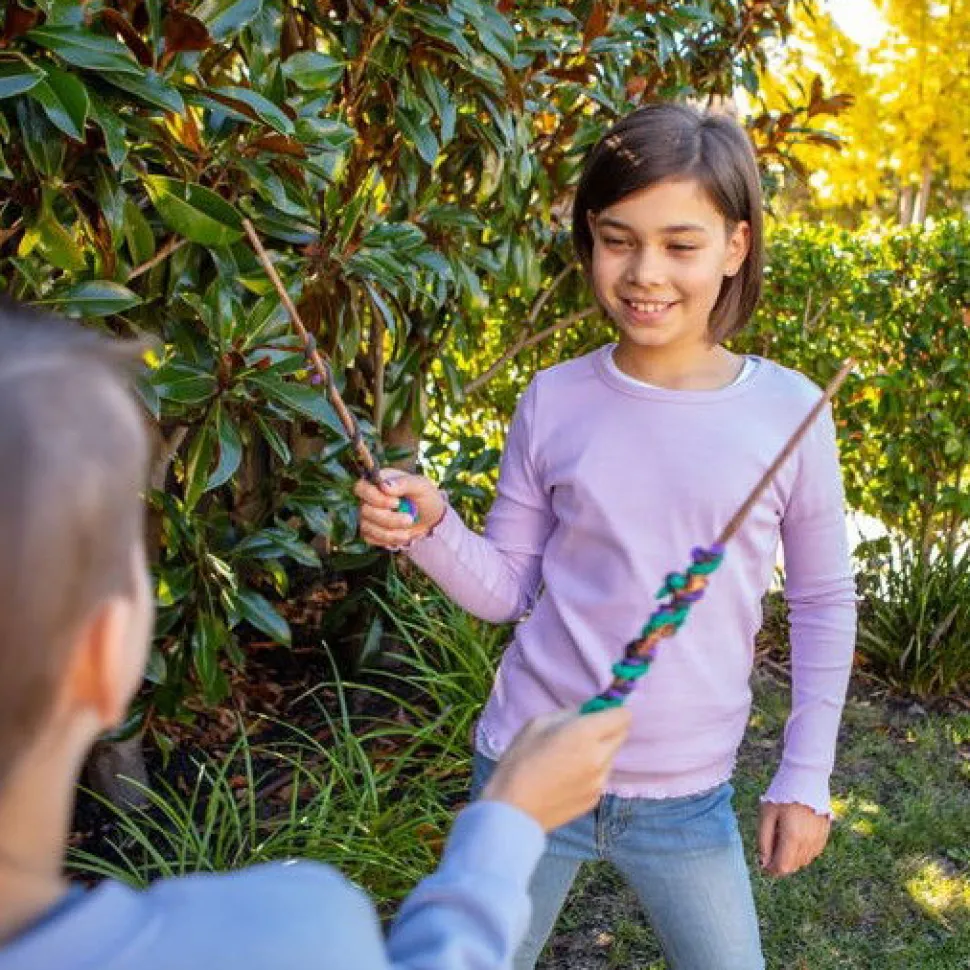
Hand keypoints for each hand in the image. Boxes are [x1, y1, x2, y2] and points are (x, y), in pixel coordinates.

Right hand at [354, 471, 445, 548]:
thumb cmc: (425, 496)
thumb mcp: (421, 486)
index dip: (375, 498)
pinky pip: (371, 538)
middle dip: (389, 519)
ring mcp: (367, 516)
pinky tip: (403, 535)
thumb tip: (384, 486)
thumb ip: (404, 483)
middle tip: (409, 519)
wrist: (431, 517)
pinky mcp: (370, 531)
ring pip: (367, 527)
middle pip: (365, 510)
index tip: (396, 502)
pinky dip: (389, 539)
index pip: (361, 488)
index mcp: (377, 482)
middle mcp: (368, 498)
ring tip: (409, 529)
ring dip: (391, 532)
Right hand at [482, 707, 631, 831]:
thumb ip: (568, 715)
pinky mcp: (595, 799)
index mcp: (586, 734)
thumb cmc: (520, 761)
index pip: (623, 715)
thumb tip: (585, 714)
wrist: (513, 810)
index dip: (612, 709)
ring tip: (568, 758)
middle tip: (583, 731)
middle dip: (608, 727)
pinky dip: (590, 771)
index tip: (597, 710)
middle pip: (622, 734)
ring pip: (611, 756)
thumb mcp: (537, 724)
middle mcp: (600, 757)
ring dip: (599, 750)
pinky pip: (601, 776)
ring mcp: (600, 781)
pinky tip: (566, 778)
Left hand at [758, 802, 830, 877]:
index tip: (762, 863)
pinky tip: (794, 835)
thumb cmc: (782, 795)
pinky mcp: (824, 836)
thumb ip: (763, 840)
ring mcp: (819, 841)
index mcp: (792, 838)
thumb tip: (763, 862)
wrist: (806, 779)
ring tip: (782, 836)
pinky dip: (801, 851)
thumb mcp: (766, 815)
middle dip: (779, 862)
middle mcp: (808, 843)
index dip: (771, 869)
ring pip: (802, 861)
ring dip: (790, 857)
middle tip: (771, 845)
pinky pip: (811, 853)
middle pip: (793, 866)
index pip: (782, 867)